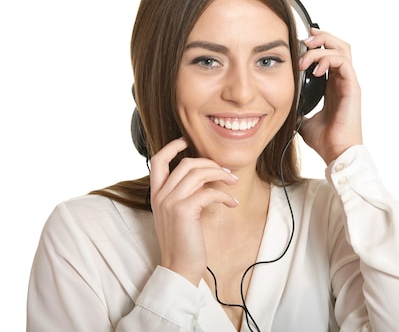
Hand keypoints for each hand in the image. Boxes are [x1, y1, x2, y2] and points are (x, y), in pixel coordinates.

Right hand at [149, 138, 238, 284]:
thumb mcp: (178, 213)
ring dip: (221, 175)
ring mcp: (170, 201)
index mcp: (156, 194)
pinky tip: (233, 202)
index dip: (172, 146)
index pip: (158, 160)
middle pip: (186, 164)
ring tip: (233, 183)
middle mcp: (160, 195)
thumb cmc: (183, 241)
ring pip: (198, 173)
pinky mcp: (183, 210)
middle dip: (210, 163)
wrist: (179, 268)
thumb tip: (203, 175)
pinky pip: (209, 192)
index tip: (188, 140)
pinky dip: (225, 195)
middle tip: (227, 172)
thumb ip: (182, 194)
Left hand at [298, 28, 362, 163]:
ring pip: (342, 49)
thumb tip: (282, 106)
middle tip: (304, 40)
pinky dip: (328, 59)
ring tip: (307, 52)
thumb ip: (298, 108)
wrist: (335, 151)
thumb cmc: (324, 139)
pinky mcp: (352, 87)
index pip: (330, 54)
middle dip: (321, 37)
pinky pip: (343, 62)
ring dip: (323, 46)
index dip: (318, 45)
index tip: (301, 43)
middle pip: (339, 46)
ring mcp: (349, 83)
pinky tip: (314, 69)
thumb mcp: (303, 119)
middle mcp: (343, 81)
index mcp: (333, 85)